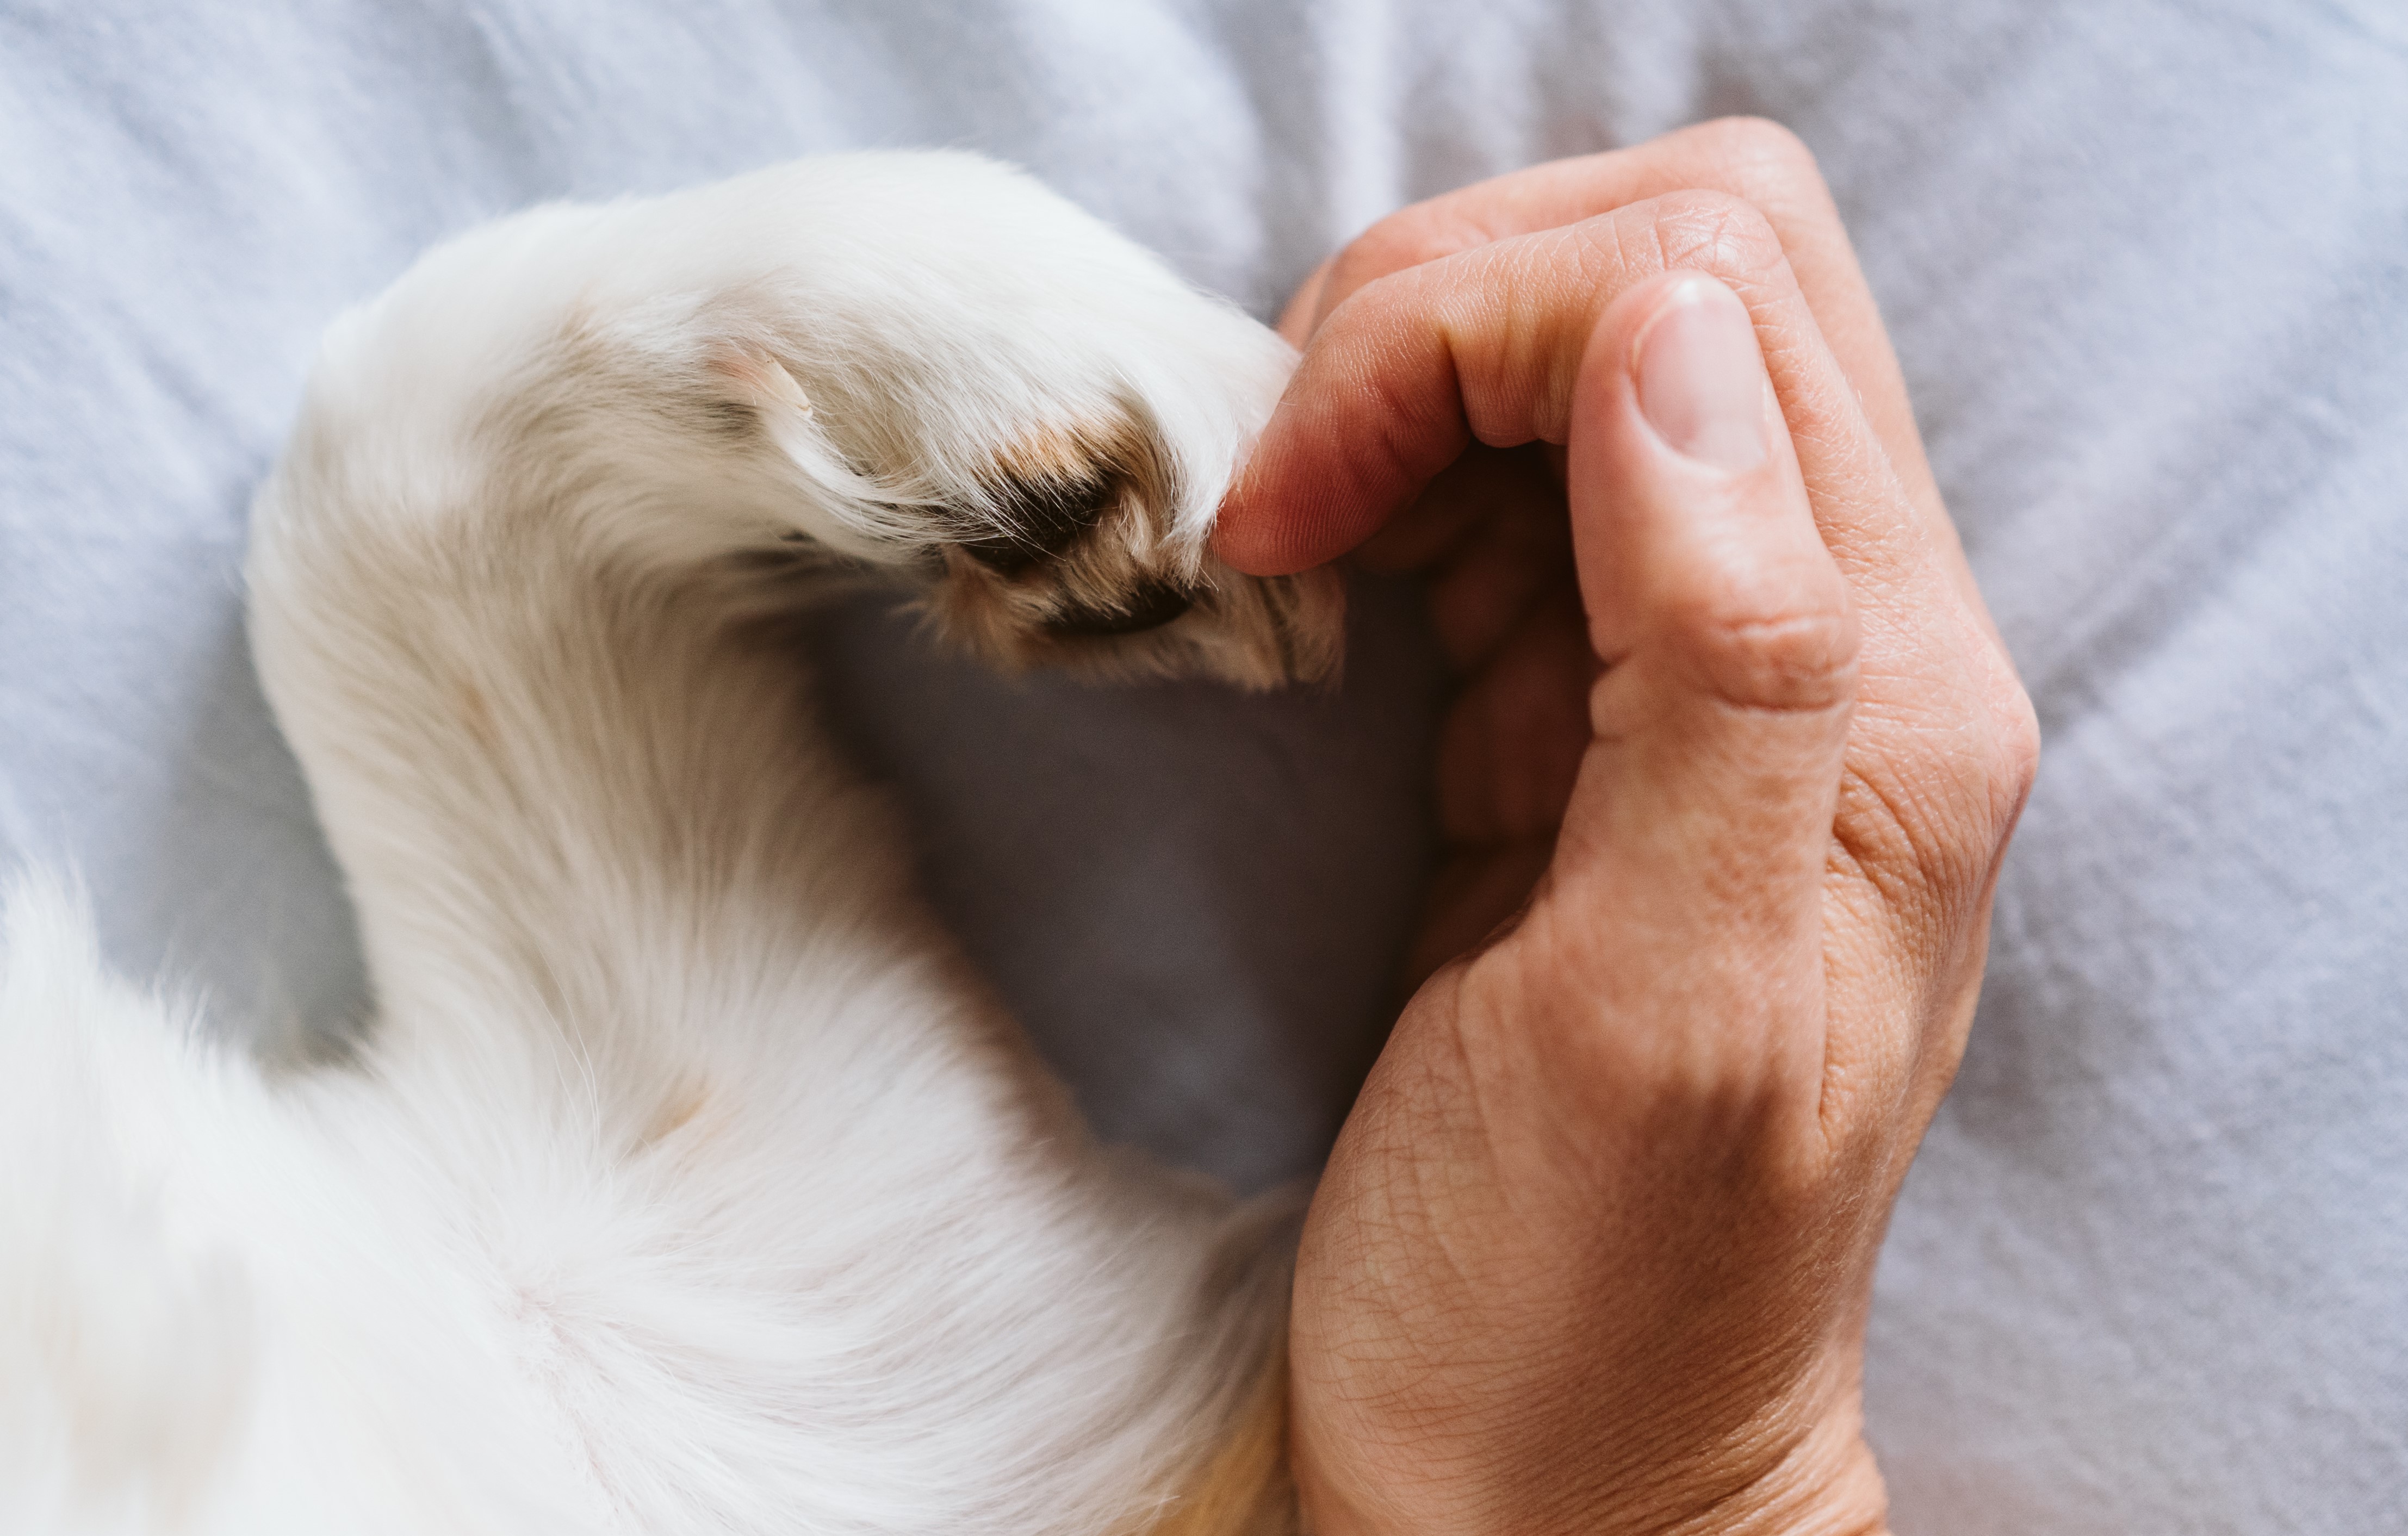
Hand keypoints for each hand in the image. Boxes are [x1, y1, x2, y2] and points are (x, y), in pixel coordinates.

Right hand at [1218, 120, 2037, 1533]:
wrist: (1563, 1472)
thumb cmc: (1590, 1296)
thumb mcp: (1666, 1009)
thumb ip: (1723, 657)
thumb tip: (1664, 341)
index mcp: (1888, 698)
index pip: (1710, 306)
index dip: (1471, 332)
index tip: (1295, 503)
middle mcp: (1836, 642)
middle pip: (1667, 276)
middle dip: (1435, 318)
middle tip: (1285, 495)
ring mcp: (1718, 664)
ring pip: (1579, 350)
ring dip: (1397, 391)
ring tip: (1288, 541)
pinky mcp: (1603, 707)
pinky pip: (1509, 486)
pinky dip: (1385, 480)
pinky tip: (1319, 581)